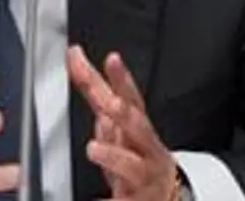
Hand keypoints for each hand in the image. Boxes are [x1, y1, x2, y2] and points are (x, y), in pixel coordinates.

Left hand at [68, 45, 177, 199]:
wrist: (165, 195)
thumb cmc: (138, 154)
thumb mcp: (119, 122)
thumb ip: (97, 93)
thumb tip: (79, 65)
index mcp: (138, 126)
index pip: (130, 97)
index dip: (122, 78)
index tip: (113, 58)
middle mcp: (145, 148)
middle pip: (137, 127)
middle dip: (125, 114)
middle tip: (110, 103)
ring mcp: (143, 175)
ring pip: (131, 165)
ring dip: (114, 156)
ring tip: (94, 148)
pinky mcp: (137, 200)